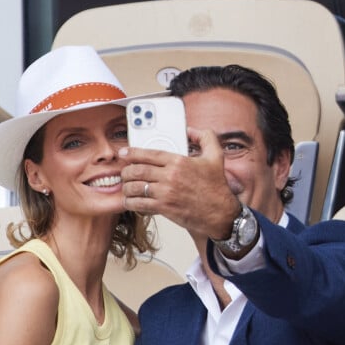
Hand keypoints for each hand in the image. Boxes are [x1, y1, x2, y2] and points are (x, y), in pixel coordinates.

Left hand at [119, 128, 240, 241]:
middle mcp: (170, 175)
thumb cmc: (217, 188)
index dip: (132, 152)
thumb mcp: (216, 156)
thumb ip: (205, 137)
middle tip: (124, 173)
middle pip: (137, 170)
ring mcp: (166, 193)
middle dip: (126, 171)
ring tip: (126, 188)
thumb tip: (191, 130)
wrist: (220, 214)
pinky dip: (131, 203)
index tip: (124, 153)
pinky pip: (140, 204)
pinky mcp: (164, 208)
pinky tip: (131, 202)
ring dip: (127, 188)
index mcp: (179, 161)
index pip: (149, 153)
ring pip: (135, 187)